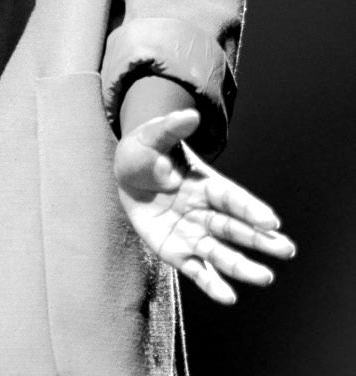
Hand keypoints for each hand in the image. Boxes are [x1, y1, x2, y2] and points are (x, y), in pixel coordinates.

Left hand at [114, 107, 295, 303]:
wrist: (126, 176)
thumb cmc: (144, 153)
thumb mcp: (153, 137)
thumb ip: (171, 129)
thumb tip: (190, 115)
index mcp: (205, 184)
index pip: (230, 197)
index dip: (249, 207)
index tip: (270, 219)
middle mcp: (205, 212)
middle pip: (234, 227)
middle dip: (259, 239)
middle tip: (285, 249)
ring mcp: (193, 234)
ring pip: (221, 253)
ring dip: (242, 266)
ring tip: (265, 278)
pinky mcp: (178, 252)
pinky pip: (197, 270)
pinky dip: (212, 284)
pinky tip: (228, 297)